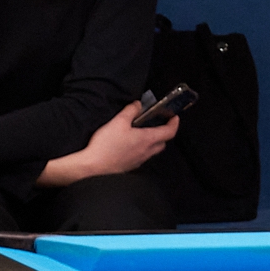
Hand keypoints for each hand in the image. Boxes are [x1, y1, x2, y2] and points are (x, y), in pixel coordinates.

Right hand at [40, 100, 180, 185]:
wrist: (94, 166)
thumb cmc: (107, 144)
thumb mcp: (118, 122)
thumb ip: (130, 111)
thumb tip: (138, 104)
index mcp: (147, 139)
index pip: (169, 132)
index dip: (174, 123)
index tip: (174, 117)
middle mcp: (147, 151)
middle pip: (163, 143)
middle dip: (163, 134)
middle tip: (157, 125)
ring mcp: (139, 160)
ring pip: (153, 151)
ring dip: (153, 142)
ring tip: (142, 135)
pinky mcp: (131, 166)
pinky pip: (142, 157)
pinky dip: (142, 150)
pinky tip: (130, 146)